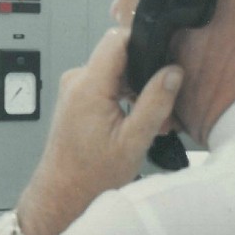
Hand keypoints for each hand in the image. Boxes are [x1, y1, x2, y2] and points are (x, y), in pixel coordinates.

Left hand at [16, 29, 182, 234]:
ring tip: (154, 122)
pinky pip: (106, 86)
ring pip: (116, 73)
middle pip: (120, 57)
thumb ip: (155, 102)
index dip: (144, 41)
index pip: (117, 39)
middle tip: (164, 108)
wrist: (62, 195)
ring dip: (138, 92)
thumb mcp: (134, 141)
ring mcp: (74, 89)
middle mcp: (77, 81)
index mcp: (88, 86)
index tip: (165, 56)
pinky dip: (124, 100)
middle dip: (146, 76)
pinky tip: (137, 123)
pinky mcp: (76, 99)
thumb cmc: (89, 176)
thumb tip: (173, 72)